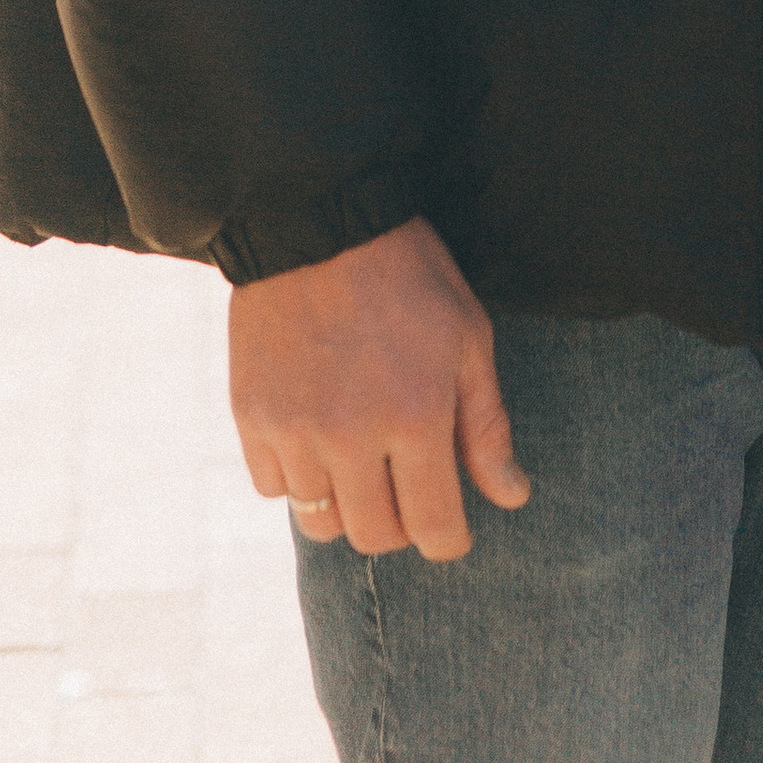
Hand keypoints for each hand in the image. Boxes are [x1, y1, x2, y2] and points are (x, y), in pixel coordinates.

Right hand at [229, 214, 529, 560]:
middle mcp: (351, 437)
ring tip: (362, 462)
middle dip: (400, 527)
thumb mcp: (468, 337)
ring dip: (347, 505)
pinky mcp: (252, 418)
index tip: (452, 532)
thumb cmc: (409, 275)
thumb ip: (485, 426)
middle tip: (409, 491)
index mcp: (416, 417)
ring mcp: (295, 430)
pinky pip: (273, 486)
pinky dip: (297, 476)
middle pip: (374, 537)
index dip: (449, 541)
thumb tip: (511, 498)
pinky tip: (316, 436)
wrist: (321, 221)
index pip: (432, 527)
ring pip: (320, 521)